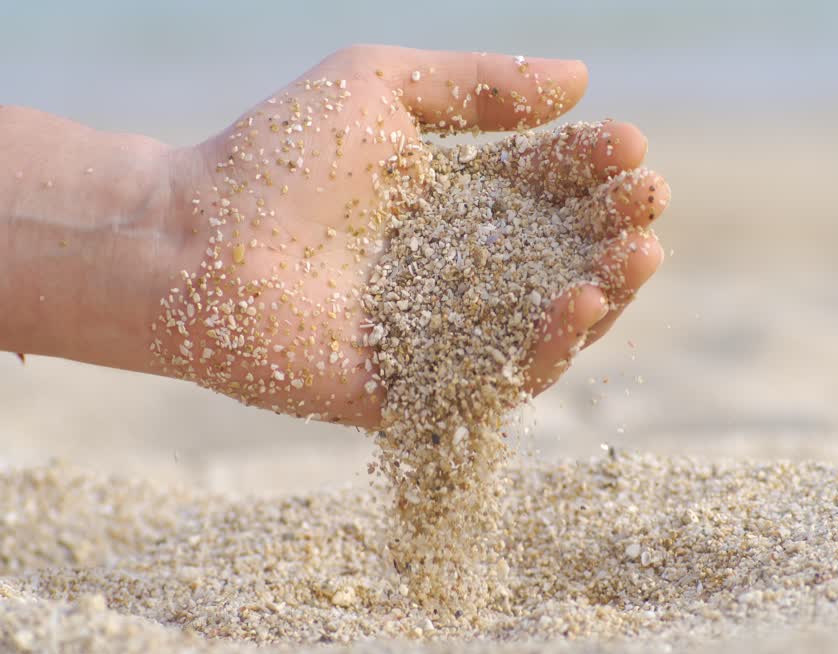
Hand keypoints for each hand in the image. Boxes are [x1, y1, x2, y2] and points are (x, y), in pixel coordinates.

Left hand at [155, 45, 668, 428]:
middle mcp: (457, 271)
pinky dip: (548, 345)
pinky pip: (501, 378)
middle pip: (560, 254)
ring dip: (603, 288)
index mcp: (453, 201)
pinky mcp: (420, 392)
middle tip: (648, 198)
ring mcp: (442, 335)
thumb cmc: (275, 155)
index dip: (592, 167)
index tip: (630, 144)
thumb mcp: (381, 89)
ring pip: (548, 321)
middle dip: (612, 226)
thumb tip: (579, 77)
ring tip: (636, 251)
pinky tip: (578, 300)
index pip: (545, 186)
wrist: (190, 239)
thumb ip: (477, 85)